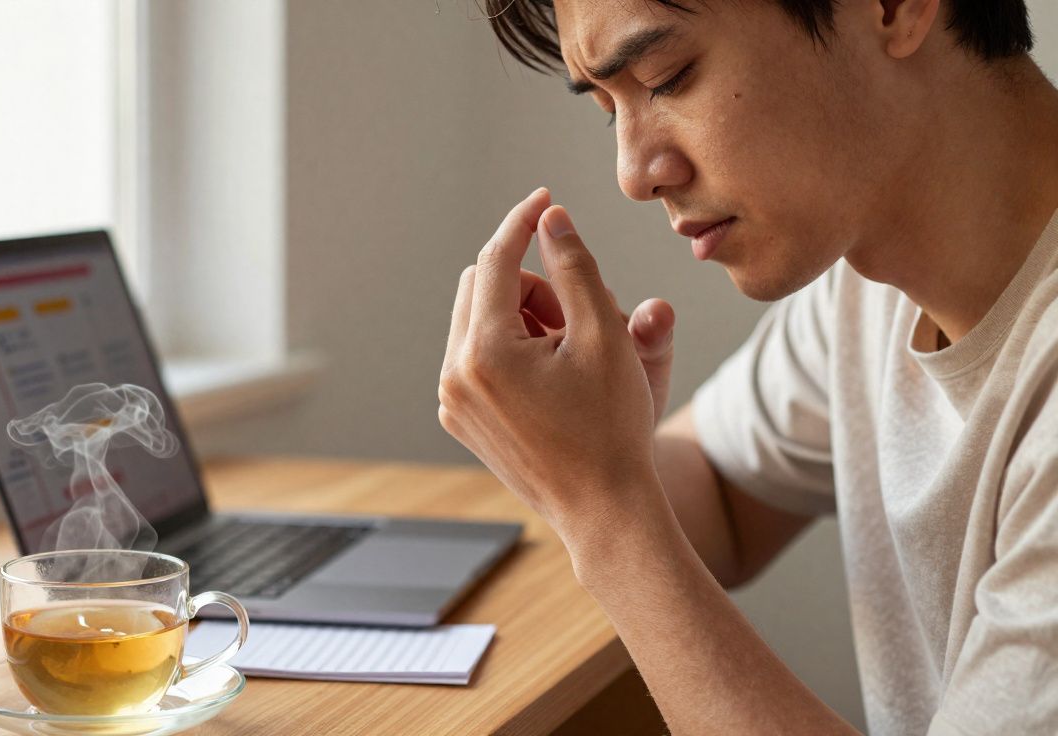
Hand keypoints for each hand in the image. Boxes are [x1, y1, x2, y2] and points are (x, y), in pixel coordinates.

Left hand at [438, 188, 671, 537]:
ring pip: (477, 321)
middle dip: (529, 284)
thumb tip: (550, 218)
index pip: (496, 260)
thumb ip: (575, 267)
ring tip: (568, 351)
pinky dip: (508, 349)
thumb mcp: (603, 337)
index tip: (546, 200)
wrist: (603, 509)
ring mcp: (452, 400)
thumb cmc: (612, 426)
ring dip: (521, 317)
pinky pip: (474, 357)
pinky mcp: (459, 418)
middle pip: (482, 286)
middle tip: (576, 314)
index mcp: (485, 351)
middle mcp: (455, 374)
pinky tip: (551, 378)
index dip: (524, 223)